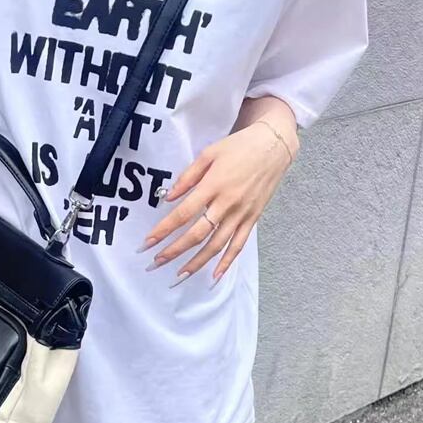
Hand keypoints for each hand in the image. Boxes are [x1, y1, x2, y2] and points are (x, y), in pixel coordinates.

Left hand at [140, 101, 297, 284]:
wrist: (274, 146)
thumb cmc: (239, 147)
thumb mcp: (209, 153)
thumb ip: (187, 176)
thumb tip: (168, 197)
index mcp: (213, 185)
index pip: (183, 213)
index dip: (163, 230)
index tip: (147, 243)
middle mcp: (227, 204)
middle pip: (197, 234)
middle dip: (174, 251)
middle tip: (155, 264)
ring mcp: (241, 214)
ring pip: (216, 245)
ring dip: (196, 263)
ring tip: (179, 275)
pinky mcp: (252, 219)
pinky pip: (238, 245)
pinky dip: (227, 263)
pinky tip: (214, 276)